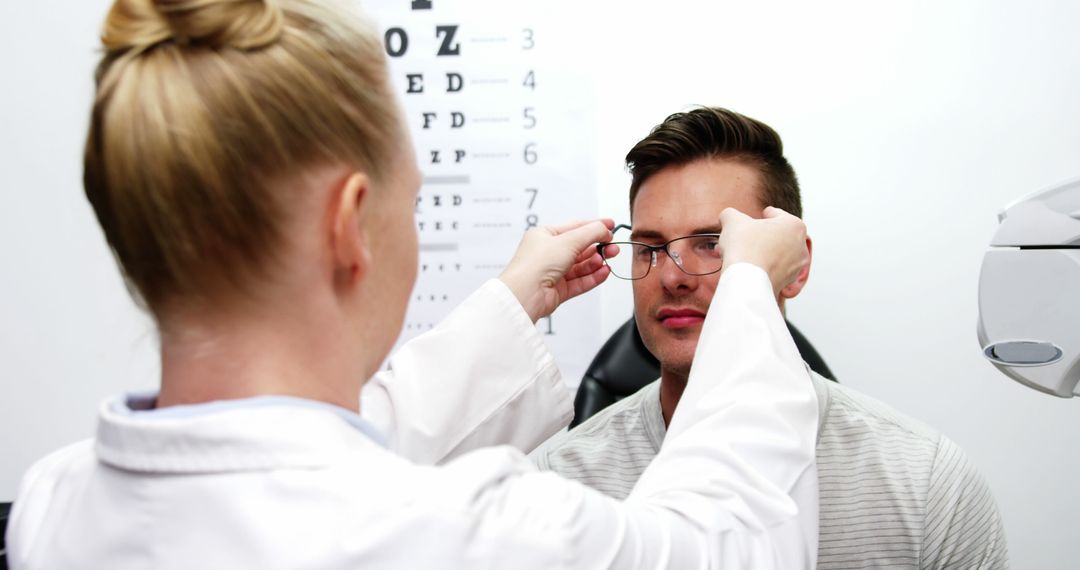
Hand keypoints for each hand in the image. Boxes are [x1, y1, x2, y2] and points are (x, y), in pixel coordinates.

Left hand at [499, 219, 614, 321]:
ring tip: (608, 259)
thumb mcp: (568, 240)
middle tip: (613, 247)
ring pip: (581, 266)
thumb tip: (605, 229)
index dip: (594, 226)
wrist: (525, 294)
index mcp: (544, 236)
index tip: (611, 226)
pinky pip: (580, 281)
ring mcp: (553, 272)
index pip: (574, 227)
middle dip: (598, 247)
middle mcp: (548, 253)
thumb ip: (591, 232)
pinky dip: (593, 277)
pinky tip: (604, 272)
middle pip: (580, 248)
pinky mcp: (558, 290)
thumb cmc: (535, 265)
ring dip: (596, 262)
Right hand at [717, 207, 808, 296]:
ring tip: (740, 254)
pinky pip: (772, 271)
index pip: (776, 215)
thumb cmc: (745, 247)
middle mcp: (800, 246)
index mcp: (794, 225)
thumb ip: (731, 214)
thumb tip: (728, 217)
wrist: (747, 281)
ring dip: (760, 252)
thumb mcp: (732, 220)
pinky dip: (761, 268)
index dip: (763, 215)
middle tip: (744, 238)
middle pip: (777, 236)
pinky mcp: (787, 282)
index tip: (756, 219)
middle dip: (760, 236)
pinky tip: (745, 268)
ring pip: (775, 254)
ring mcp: (796, 267)